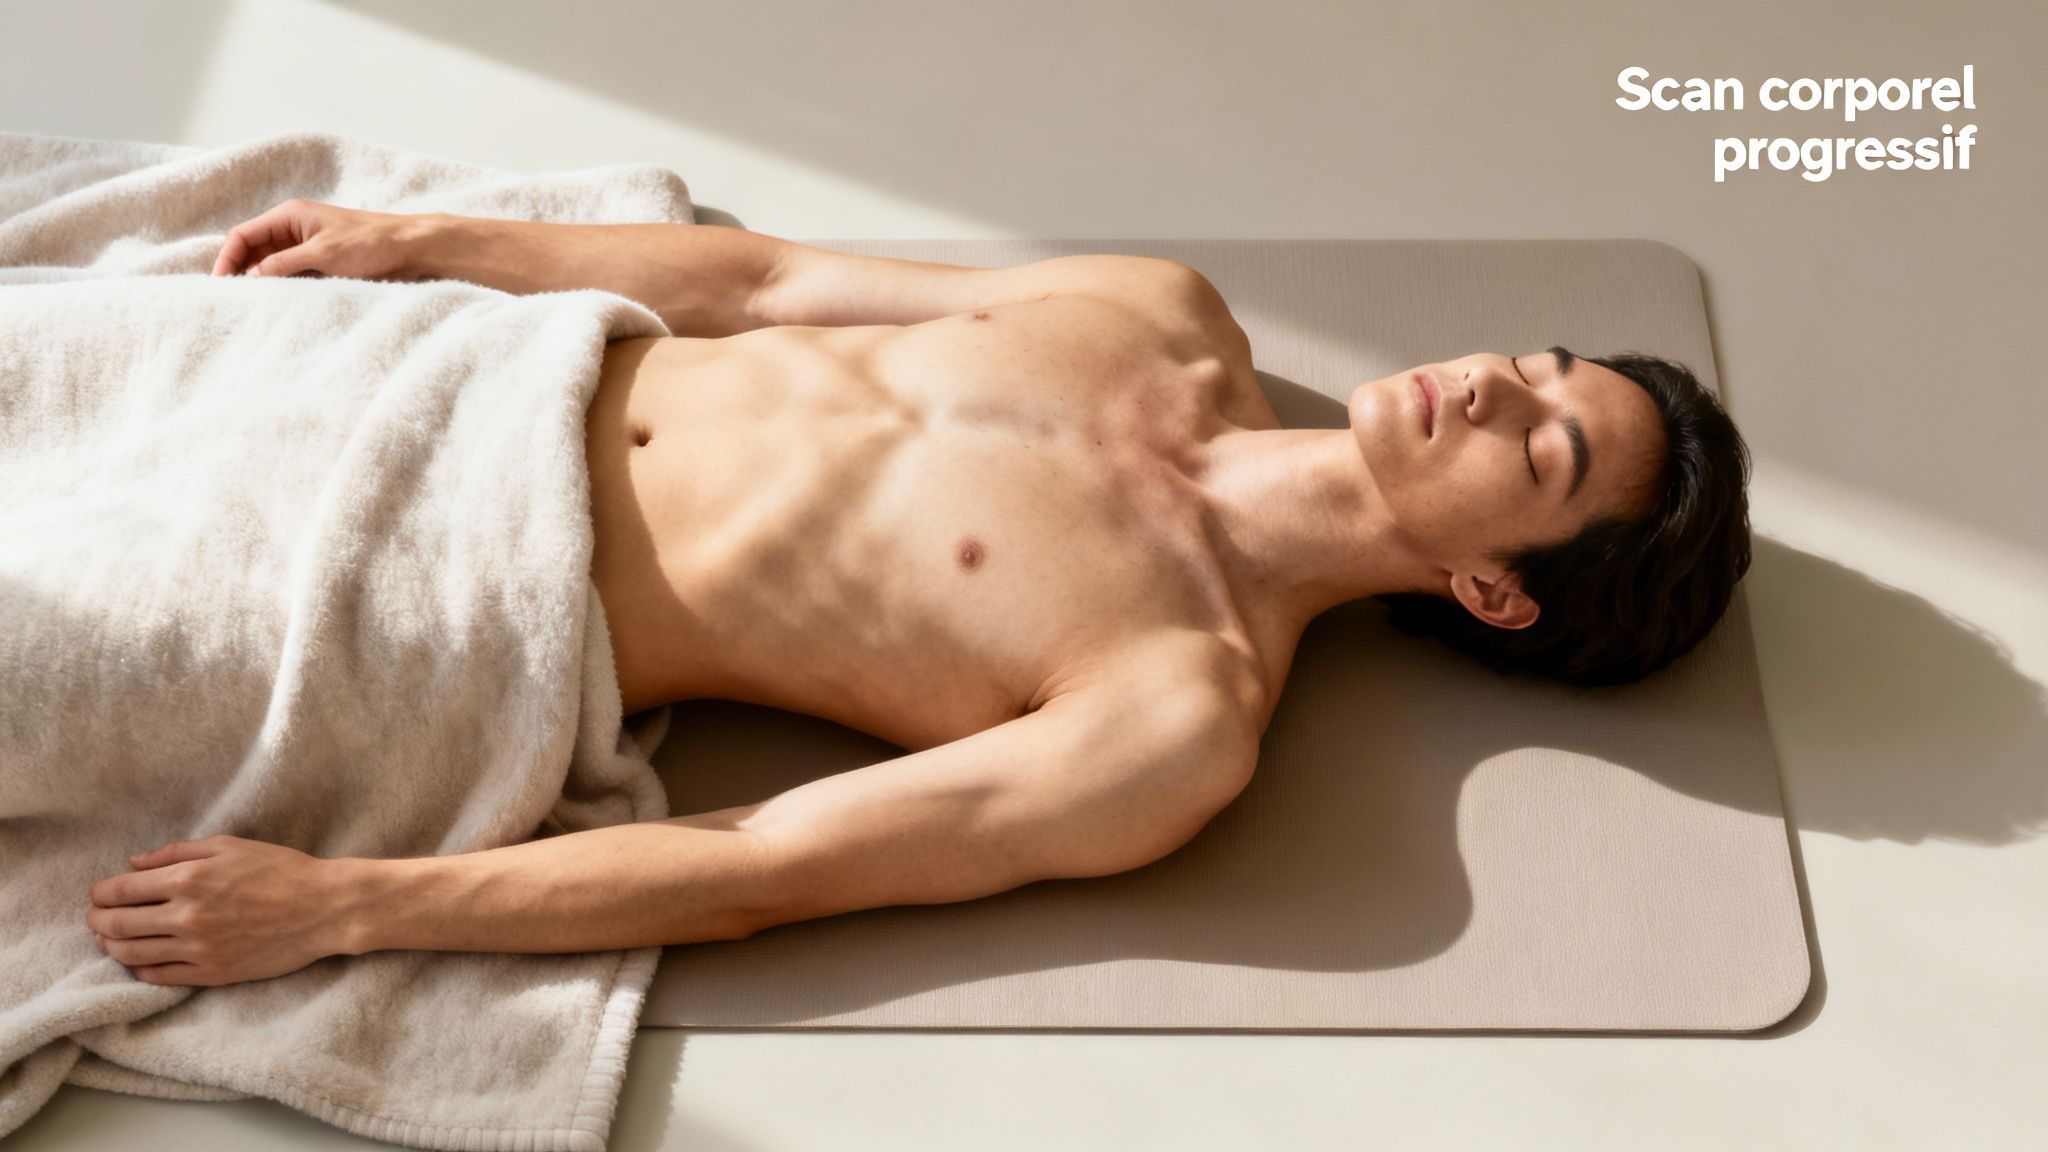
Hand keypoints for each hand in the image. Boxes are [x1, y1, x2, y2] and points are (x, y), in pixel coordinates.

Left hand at [87, 834, 353, 986]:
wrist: (323, 908)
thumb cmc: (280, 870)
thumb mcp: (230, 846)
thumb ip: (178, 852)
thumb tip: (134, 864)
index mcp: (188, 879)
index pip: (120, 890)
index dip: (100, 893)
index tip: (99, 894)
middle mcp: (186, 916)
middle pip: (116, 925)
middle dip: (97, 920)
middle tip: (97, 918)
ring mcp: (198, 948)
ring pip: (131, 954)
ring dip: (111, 947)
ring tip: (112, 940)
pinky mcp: (212, 973)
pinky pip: (159, 976)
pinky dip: (140, 968)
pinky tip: (142, 959)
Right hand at [210, 197, 436, 281]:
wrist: (411, 249)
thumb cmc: (371, 243)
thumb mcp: (323, 254)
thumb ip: (284, 264)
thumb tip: (251, 277)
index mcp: (290, 216)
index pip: (243, 235)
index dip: (227, 258)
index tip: (219, 284)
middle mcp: (294, 229)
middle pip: (253, 251)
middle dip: (240, 272)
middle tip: (229, 300)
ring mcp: (307, 247)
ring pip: (270, 266)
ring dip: (260, 283)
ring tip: (248, 305)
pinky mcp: (321, 264)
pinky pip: (291, 276)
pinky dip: (281, 288)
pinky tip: (275, 303)